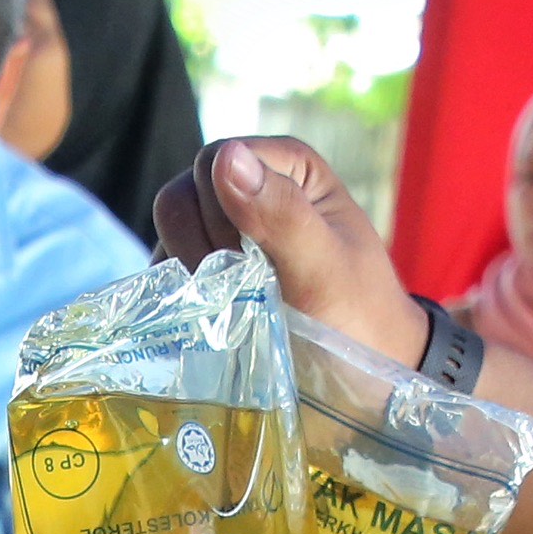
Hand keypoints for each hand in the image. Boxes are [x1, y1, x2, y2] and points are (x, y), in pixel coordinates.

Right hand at [154, 139, 421, 368]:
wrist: (363, 376)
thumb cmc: (357, 316)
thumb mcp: (323, 267)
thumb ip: (280, 212)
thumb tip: (227, 157)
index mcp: (288, 168)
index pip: (215, 160)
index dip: (218, 210)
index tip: (246, 262)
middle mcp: (254, 188)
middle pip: (184, 194)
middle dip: (200, 244)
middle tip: (238, 290)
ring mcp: (227, 229)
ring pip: (171, 228)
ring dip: (189, 270)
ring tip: (228, 307)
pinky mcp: (210, 267)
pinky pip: (168, 264)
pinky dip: (180, 289)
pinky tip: (208, 315)